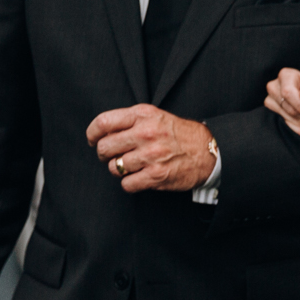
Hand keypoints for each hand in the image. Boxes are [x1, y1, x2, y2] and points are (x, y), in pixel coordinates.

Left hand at [86, 105, 216, 192]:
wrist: (208, 151)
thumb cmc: (178, 134)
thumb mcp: (155, 116)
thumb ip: (130, 121)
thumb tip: (102, 132)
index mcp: (142, 115)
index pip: (103, 123)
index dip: (92, 134)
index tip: (93, 140)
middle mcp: (145, 133)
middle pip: (105, 147)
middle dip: (104, 154)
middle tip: (112, 156)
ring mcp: (150, 155)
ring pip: (115, 167)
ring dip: (119, 169)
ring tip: (131, 166)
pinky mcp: (156, 175)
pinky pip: (127, 184)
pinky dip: (130, 183)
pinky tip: (139, 177)